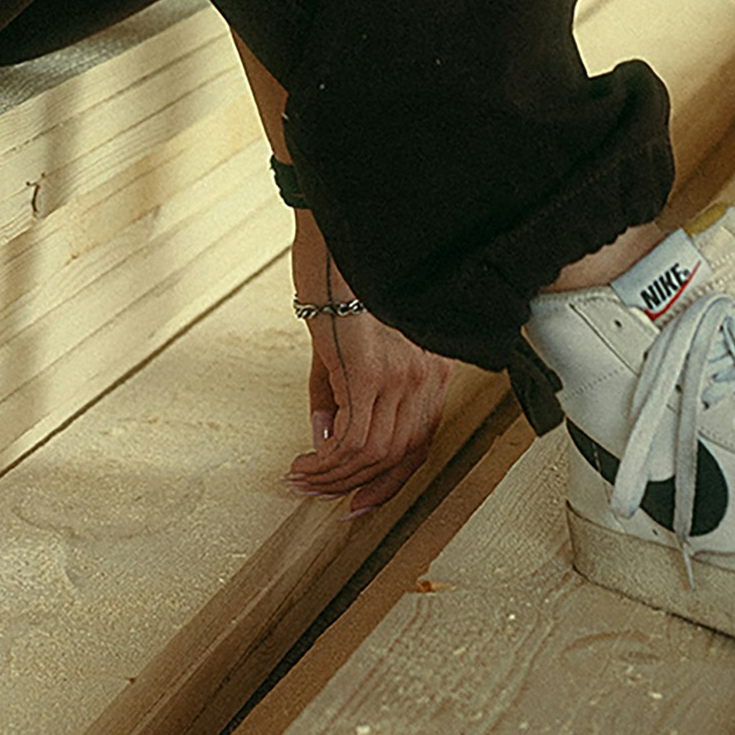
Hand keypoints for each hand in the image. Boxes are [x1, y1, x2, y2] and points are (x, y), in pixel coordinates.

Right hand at [283, 222, 453, 512]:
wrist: (337, 234)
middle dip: (359, 485)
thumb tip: (326, 441)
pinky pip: (352, 439)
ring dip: (336, 477)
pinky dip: (327, 461)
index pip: (421, 440)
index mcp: (431, 367)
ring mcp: (400, 376)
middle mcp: (425, 376)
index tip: (362, 499)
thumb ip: (342, 394)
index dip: (392, 479)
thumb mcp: (350, 342)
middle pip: (400, 454)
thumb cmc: (342, 276)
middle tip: (325, 497)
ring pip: (374, 453)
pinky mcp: (370, 372)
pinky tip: (304, 463)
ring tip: (303, 478)